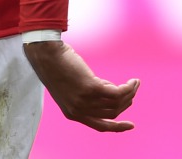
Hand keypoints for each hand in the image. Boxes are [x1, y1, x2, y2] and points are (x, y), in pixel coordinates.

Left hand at [23, 40, 139, 131]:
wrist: (45, 55)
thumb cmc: (56, 65)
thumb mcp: (69, 86)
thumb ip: (86, 93)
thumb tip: (109, 90)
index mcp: (72, 113)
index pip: (100, 126)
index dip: (117, 127)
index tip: (131, 124)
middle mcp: (79, 111)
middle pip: (112, 113)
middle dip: (126, 102)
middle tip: (133, 89)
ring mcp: (85, 101)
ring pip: (117, 103)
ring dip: (130, 93)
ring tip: (135, 83)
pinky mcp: (90, 88)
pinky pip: (117, 92)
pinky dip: (128, 87)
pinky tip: (132, 81)